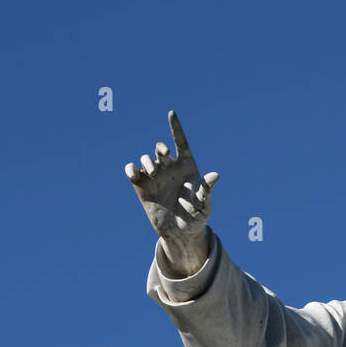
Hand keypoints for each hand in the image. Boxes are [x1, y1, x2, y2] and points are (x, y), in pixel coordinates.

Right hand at [125, 111, 218, 275]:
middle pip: (160, 149)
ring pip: (146, 158)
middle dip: (160, 149)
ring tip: (154, 173)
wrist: (181, 233)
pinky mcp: (142, 186)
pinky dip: (131, 169)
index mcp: (187, 165)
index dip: (175, 127)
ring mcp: (155, 176)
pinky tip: (134, 172)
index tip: (171, 113)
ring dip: (148, 162)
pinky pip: (132, 171)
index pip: (180, 141)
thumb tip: (215, 175)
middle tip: (163, 155)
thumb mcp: (204, 204)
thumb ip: (207, 189)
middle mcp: (169, 167)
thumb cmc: (196, 217)